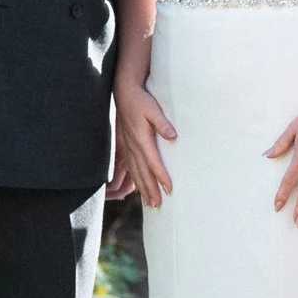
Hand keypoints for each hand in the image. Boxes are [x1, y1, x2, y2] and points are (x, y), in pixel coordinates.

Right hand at [113, 79, 176, 210]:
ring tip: (150, 203)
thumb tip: (173, 136)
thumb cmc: (141, 100)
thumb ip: (163, 123)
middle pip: (143, 172)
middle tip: (158, 205)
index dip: (161, 177)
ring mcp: (129, 146)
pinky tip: (138, 188)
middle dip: (151, 189)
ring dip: (143, 188)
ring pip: (136, 172)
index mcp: (141, 138)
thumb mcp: (153, 108)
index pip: (153, 162)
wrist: (124, 92)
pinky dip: (135, 179)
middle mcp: (134, 146)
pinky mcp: (127, 145)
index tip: (169, 189)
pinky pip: (130, 167)